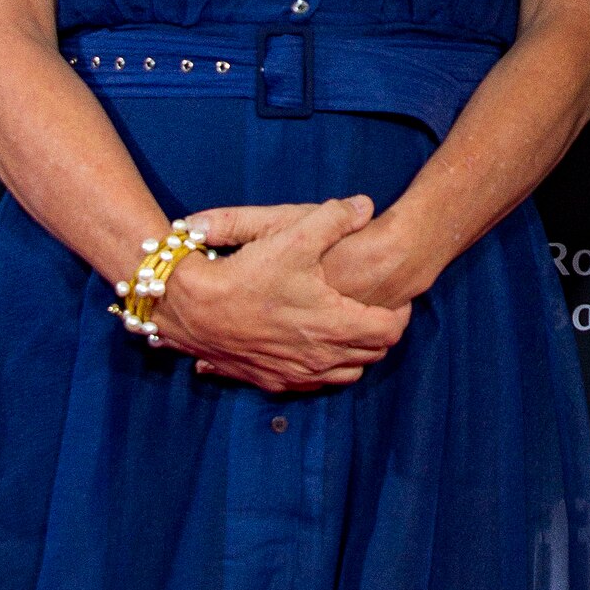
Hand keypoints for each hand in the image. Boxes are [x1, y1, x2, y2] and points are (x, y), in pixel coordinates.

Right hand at [157, 197, 410, 391]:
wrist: (191, 308)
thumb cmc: (245, 273)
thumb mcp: (293, 236)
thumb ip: (334, 218)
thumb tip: (365, 206)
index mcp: (334, 326)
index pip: (389, 332)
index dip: (399, 314)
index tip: (394, 298)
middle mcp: (320, 358)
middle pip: (372, 356)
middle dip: (379, 333)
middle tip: (373, 309)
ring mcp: (295, 374)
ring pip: (345, 375)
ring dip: (353, 354)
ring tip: (347, 327)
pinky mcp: (271, 382)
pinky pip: (312, 384)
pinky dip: (322, 368)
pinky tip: (312, 345)